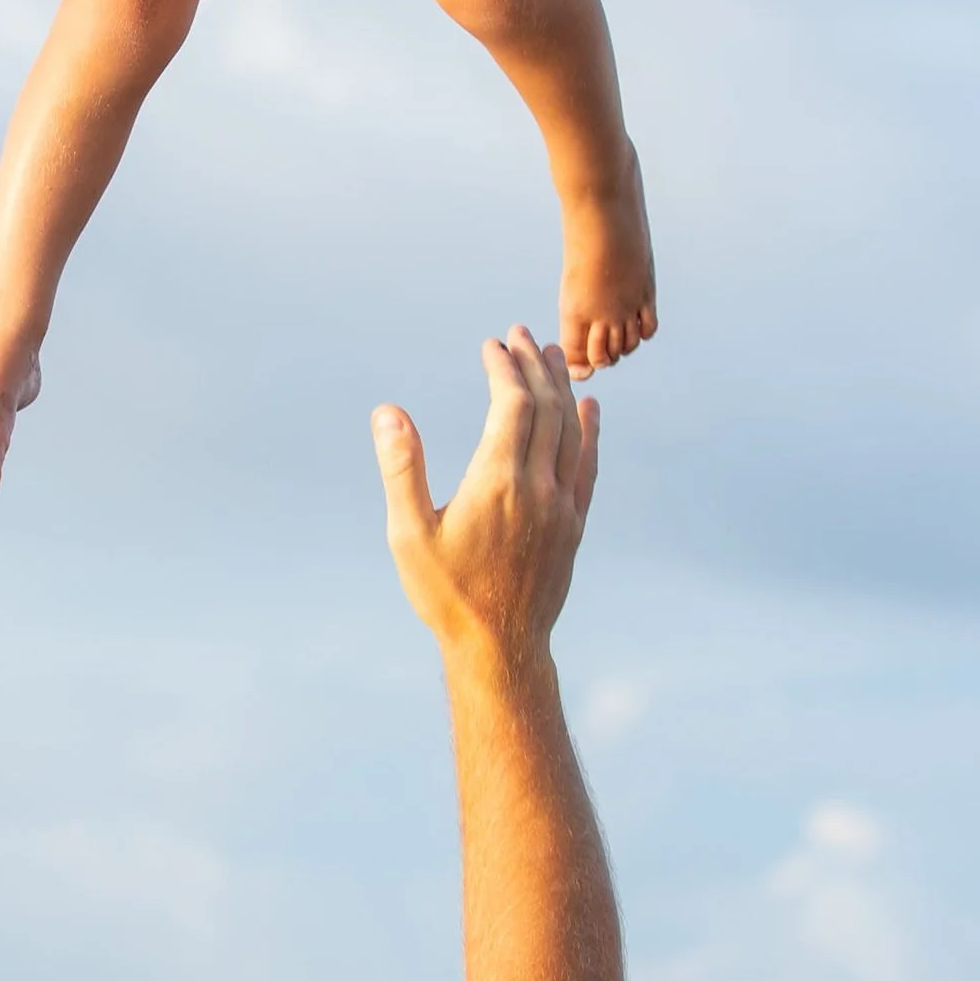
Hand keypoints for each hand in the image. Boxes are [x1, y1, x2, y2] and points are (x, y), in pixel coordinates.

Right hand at [373, 328, 599, 675]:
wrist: (500, 647)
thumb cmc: (446, 594)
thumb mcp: (409, 535)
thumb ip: (401, 469)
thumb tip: (389, 412)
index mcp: (497, 482)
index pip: (512, 404)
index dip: (504, 368)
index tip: (491, 345)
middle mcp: (538, 487)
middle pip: (547, 407)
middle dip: (533, 365)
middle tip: (520, 333)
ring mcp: (562, 506)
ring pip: (571, 431)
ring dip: (562, 388)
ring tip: (552, 356)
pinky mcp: (574, 525)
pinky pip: (587, 466)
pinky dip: (589, 432)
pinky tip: (590, 409)